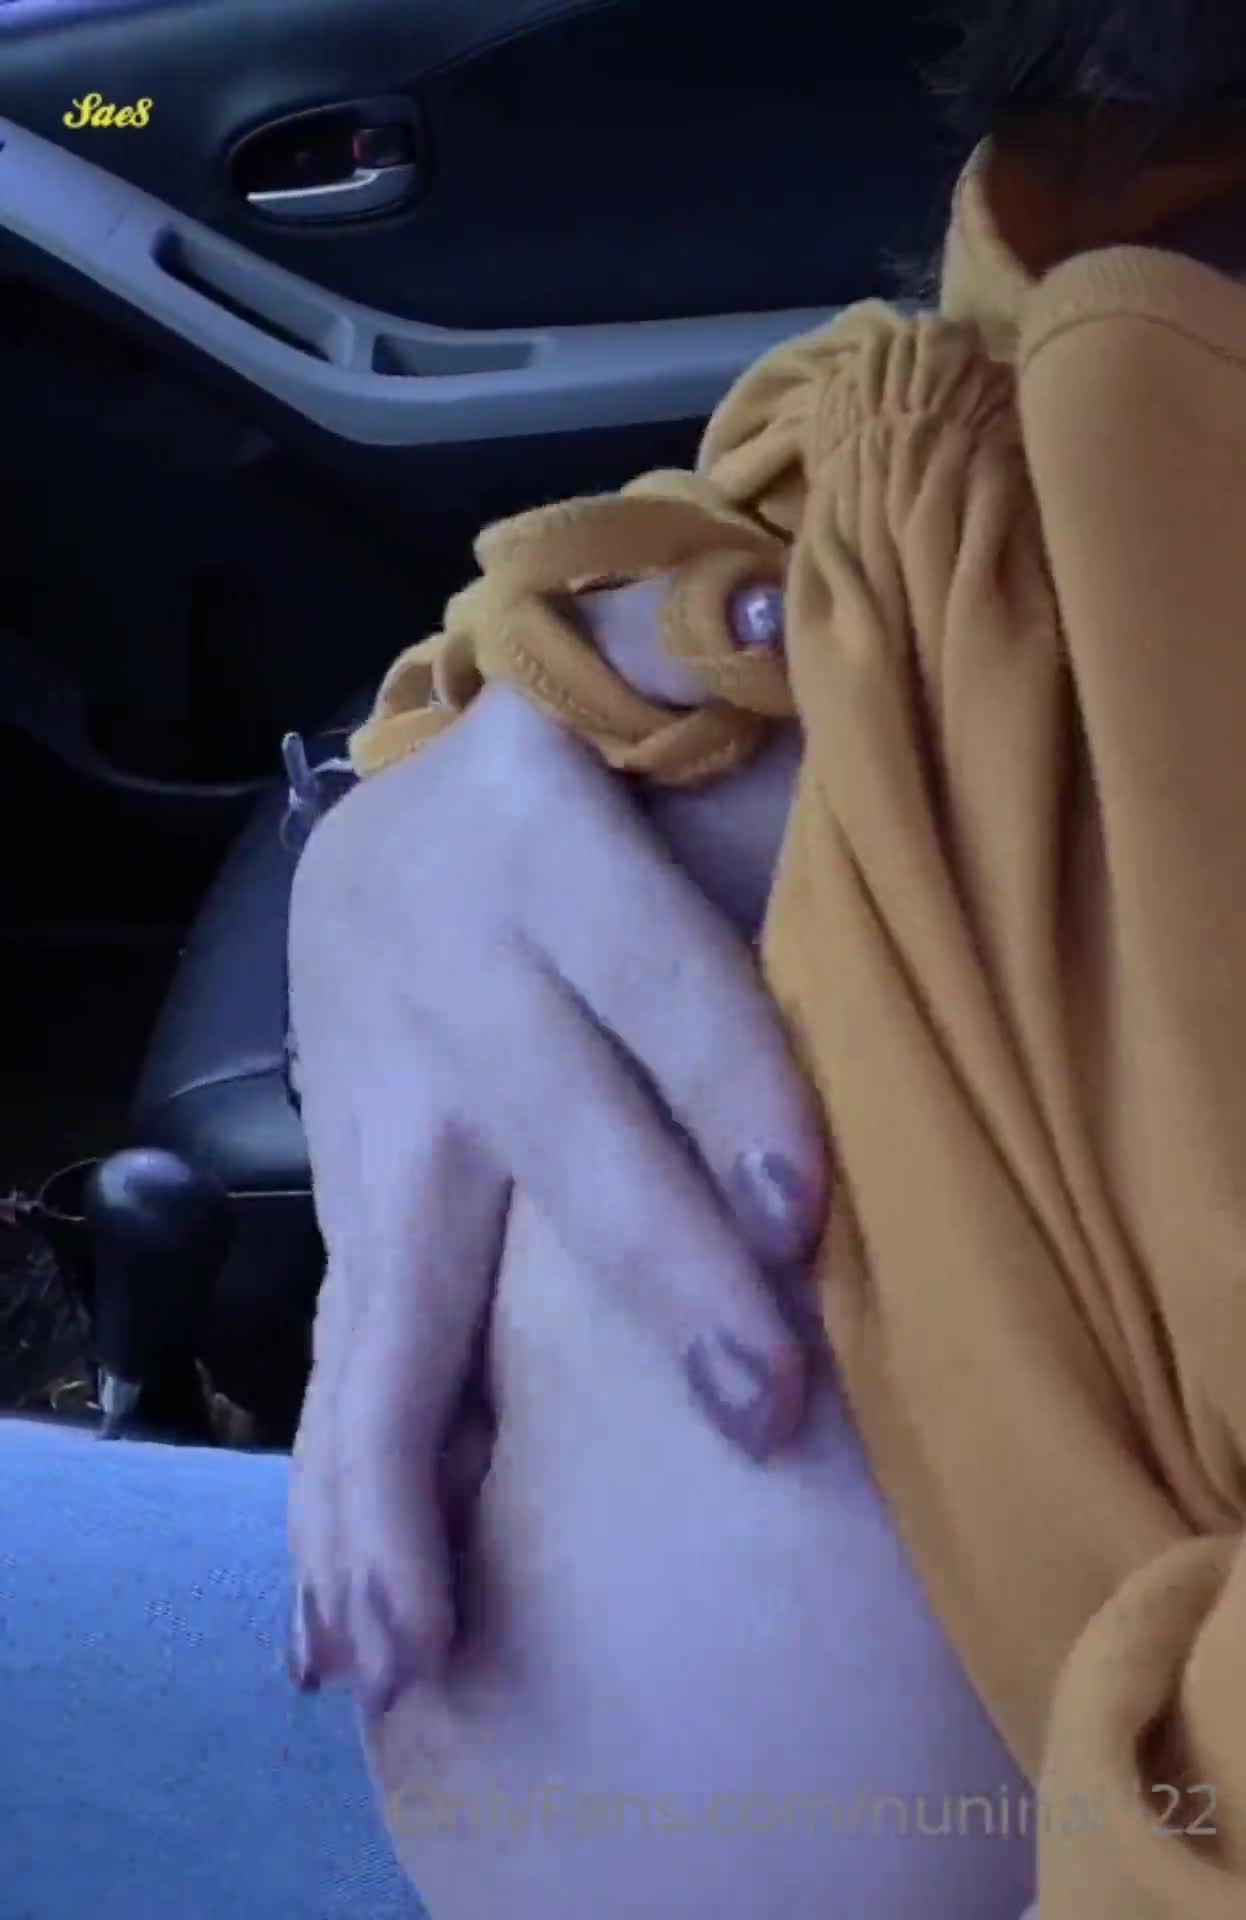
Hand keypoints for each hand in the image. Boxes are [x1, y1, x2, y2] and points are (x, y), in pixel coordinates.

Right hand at [288, 581, 823, 1715]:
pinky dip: (337, 1496)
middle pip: (555, 1130)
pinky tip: (330, 1631)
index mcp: (541, 842)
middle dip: (658, 1270)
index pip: (657, 972)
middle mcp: (445, 976)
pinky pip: (345, 1353)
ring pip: (400, 1282)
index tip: (808, 1206)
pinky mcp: (353, 1199)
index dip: (729, 1080)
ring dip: (406, 1464)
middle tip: (759, 1406)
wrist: (397, 826)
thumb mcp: (655, 714)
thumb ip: (734, 706)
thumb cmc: (589, 786)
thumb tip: (828, 675)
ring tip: (415, 1630)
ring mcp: (379, 1106)